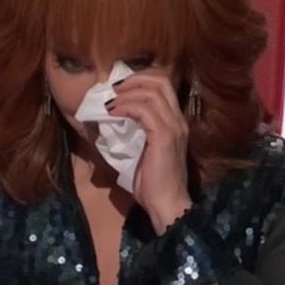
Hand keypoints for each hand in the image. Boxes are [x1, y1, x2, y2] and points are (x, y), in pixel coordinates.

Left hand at [106, 74, 192, 232]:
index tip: (118, 88)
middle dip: (133, 79)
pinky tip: (112, 114)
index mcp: (175, 122)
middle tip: (113, 89)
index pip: (164, 86)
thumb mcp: (140, 151)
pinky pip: (144, 111)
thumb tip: (106, 118)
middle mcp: (178, 120)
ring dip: (126, 93)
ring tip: (109, 102)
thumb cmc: (152, 183)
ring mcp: (173, 127)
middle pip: (161, 81)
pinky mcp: (164, 136)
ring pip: (152, 92)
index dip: (139, 80)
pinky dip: (125, 107)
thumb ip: (131, 132)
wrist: (166, 204)